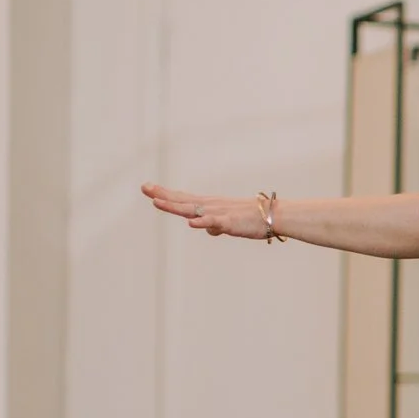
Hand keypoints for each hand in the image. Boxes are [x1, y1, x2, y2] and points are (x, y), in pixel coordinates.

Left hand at [144, 183, 272, 238]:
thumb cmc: (252, 218)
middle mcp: (210, 206)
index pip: (183, 198)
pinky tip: (192, 223)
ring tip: (157, 202)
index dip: (165, 194)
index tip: (148, 187)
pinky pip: (214, 222)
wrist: (274, 215)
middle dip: (162, 195)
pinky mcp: (229, 222)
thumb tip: (209, 230)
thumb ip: (216, 225)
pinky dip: (203, 222)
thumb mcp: (229, 222)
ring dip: (174, 206)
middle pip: (182, 200)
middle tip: (144, 187)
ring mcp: (218, 213)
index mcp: (209, 205)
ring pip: (192, 209)